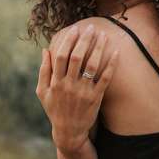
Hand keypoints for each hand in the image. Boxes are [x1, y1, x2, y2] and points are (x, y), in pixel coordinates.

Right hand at [36, 24, 119, 152]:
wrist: (69, 132)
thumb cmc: (54, 109)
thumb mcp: (42, 92)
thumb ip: (43, 71)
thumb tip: (45, 50)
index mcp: (55, 82)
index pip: (62, 56)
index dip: (69, 40)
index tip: (75, 29)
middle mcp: (68, 85)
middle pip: (77, 57)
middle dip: (85, 40)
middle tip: (91, 27)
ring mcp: (83, 92)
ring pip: (92, 65)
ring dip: (99, 48)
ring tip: (104, 35)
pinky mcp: (95, 98)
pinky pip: (105, 79)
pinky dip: (111, 65)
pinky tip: (116, 53)